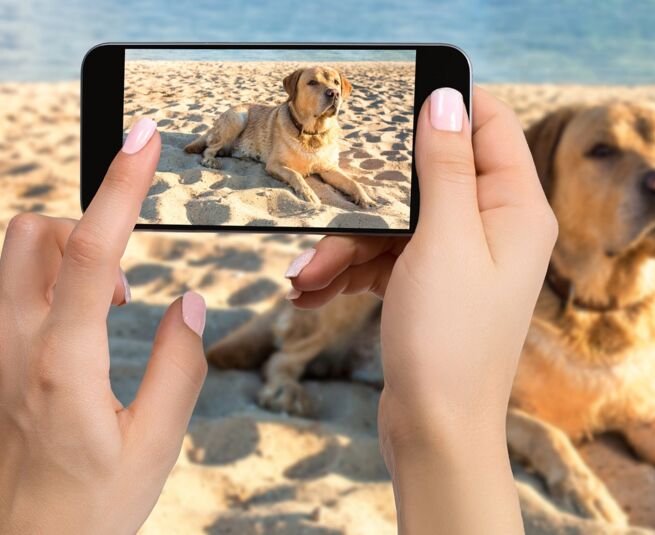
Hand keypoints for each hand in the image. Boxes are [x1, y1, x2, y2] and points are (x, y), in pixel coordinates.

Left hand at [0, 119, 207, 533]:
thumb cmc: (89, 508)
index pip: (90, 249)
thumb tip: (190, 301)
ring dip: (61, 254)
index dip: (121, 184)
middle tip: (126, 280)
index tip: (144, 136)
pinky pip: (7, 291)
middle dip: (85, 225)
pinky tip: (75, 330)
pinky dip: (45, 283)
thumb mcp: (154, 446)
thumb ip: (178, 366)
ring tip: (106, 306)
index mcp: (61, 364)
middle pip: (32, 232)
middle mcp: (11, 347)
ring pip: (12, 256)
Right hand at [285, 87, 557, 533]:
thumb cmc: (450, 341)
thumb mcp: (444, 239)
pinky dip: (350, 268)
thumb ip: (445, 166)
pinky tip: (312, 289)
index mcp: (516, 207)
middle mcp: (495, 228)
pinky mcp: (432, 286)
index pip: (488, 125)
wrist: (436, 431)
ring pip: (398, 220)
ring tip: (305, 275)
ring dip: (347, 243)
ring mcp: (463, 259)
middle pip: (428, 175)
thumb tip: (447, 99)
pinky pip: (387, 256)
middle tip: (329, 210)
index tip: (390, 102)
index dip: (443, 107)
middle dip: (372, 196)